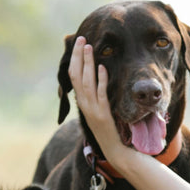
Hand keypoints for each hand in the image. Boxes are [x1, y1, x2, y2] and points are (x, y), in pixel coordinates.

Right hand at [68, 37, 130, 166]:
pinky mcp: (103, 114)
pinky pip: (101, 93)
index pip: (74, 76)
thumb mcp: (100, 110)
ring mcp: (92, 109)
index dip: (75, 60)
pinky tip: (103, 68)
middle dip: (79, 56)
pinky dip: (101, 80)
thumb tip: (97, 77)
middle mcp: (84, 104)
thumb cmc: (110, 130)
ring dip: (89, 63)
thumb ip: (97, 95)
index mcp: (82, 102)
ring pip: (87, 82)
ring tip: (91, 48)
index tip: (79, 45)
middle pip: (77, 75)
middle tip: (82, 39)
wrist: (115, 150)